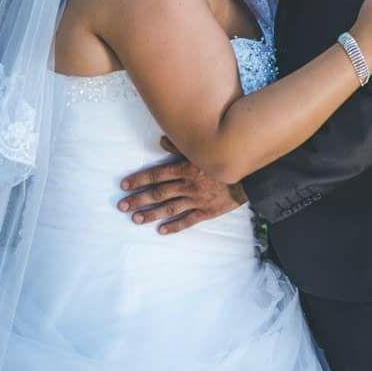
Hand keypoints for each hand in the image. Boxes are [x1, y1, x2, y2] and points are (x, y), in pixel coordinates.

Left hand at [117, 137, 247, 233]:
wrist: (250, 176)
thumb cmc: (224, 158)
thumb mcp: (202, 148)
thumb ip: (180, 145)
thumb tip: (161, 140)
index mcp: (185, 168)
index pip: (156, 175)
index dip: (139, 180)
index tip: (124, 185)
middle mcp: (187, 185)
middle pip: (158, 193)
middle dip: (138, 199)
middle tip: (122, 205)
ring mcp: (196, 200)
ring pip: (169, 208)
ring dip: (151, 214)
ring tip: (135, 219)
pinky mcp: (207, 211)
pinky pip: (187, 220)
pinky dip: (174, 226)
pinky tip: (161, 230)